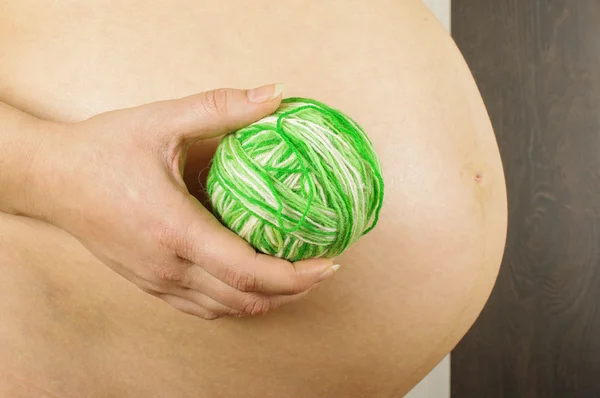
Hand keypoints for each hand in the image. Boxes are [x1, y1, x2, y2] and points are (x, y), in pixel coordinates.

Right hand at [32, 84, 338, 318]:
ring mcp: (157, 281)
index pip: (247, 271)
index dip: (295, 275)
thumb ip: (220, 108)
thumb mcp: (162, 121)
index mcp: (174, 229)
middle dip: (293, 290)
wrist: (51, 180)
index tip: (328, 263)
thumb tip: (274, 96)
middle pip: (245, 298)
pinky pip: (202, 307)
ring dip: (267, 298)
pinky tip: (250, 281)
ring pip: (226, 309)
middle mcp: (168, 266)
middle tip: (321, 266)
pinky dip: (237, 300)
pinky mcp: (150, 284)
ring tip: (295, 275)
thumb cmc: (102, 151)